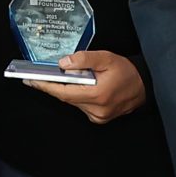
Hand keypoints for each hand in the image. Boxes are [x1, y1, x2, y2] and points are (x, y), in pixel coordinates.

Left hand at [22, 51, 146, 122]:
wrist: (145, 85)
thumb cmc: (126, 71)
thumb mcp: (106, 58)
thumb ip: (84, 59)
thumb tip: (63, 64)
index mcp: (98, 95)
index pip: (63, 92)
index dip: (45, 86)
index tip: (29, 80)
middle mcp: (96, 109)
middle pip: (65, 97)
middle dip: (53, 85)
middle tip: (39, 74)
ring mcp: (98, 116)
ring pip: (72, 102)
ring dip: (67, 89)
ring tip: (65, 77)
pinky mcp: (99, 118)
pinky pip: (80, 106)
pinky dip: (76, 95)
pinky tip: (80, 86)